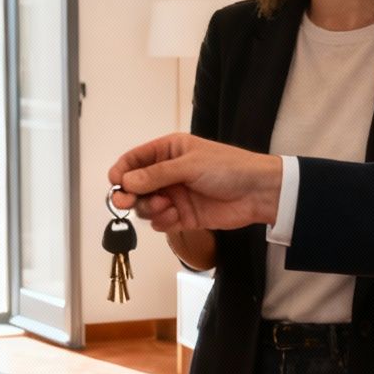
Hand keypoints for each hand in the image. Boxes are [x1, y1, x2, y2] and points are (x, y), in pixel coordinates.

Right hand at [109, 133, 282, 232]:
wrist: (258, 192)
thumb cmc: (228, 168)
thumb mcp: (189, 165)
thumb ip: (156, 175)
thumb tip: (126, 181)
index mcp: (168, 151)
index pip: (135, 160)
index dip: (122, 171)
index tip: (115, 183)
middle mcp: (168, 173)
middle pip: (135, 186)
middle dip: (129, 194)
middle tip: (124, 202)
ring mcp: (175, 195)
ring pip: (145, 206)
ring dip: (149, 208)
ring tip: (165, 207)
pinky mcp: (183, 216)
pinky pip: (160, 222)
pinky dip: (162, 221)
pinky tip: (174, 217)